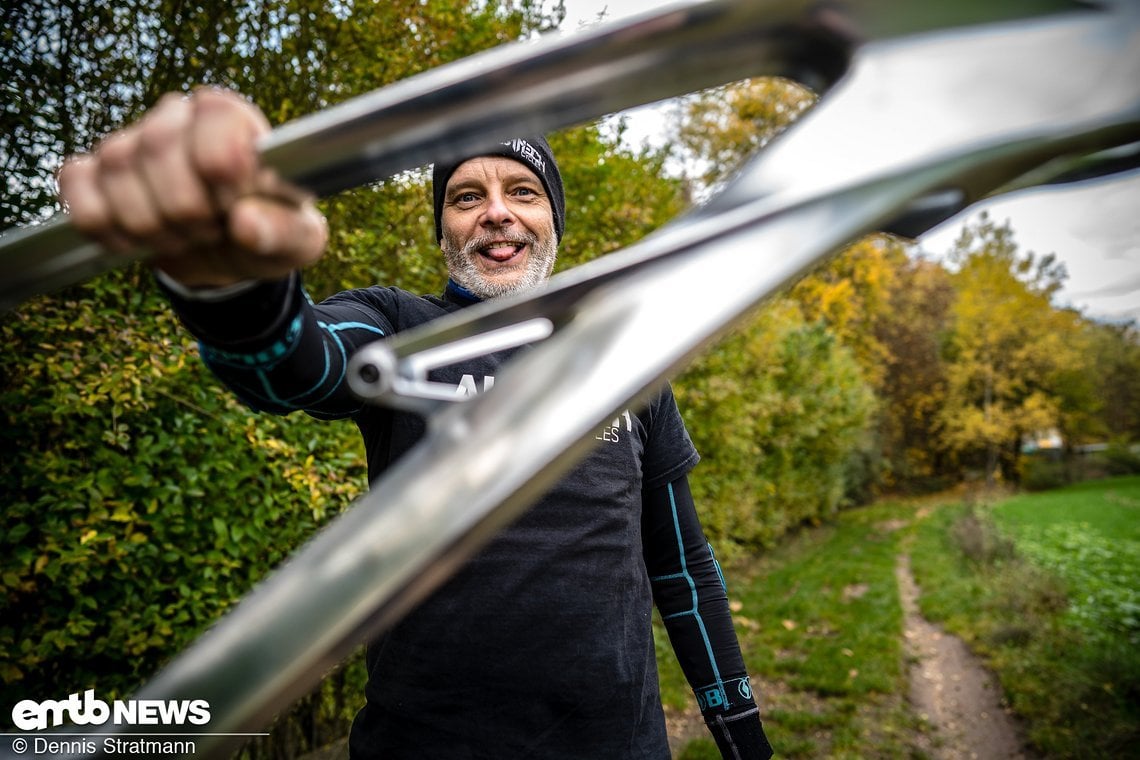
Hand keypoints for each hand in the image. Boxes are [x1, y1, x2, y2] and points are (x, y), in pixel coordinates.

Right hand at [57, 87, 327, 287]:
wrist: (227, 257)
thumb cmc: (267, 232)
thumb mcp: (296, 240)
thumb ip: (284, 231)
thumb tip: (247, 222)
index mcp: (232, 117)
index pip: (213, 119)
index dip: (221, 171)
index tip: (234, 205)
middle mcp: (177, 116)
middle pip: (157, 147)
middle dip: (184, 209)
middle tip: (207, 230)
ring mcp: (130, 141)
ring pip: (116, 170)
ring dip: (149, 223)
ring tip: (181, 236)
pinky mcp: (93, 171)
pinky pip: (77, 186)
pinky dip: (104, 225)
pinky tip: (136, 239)